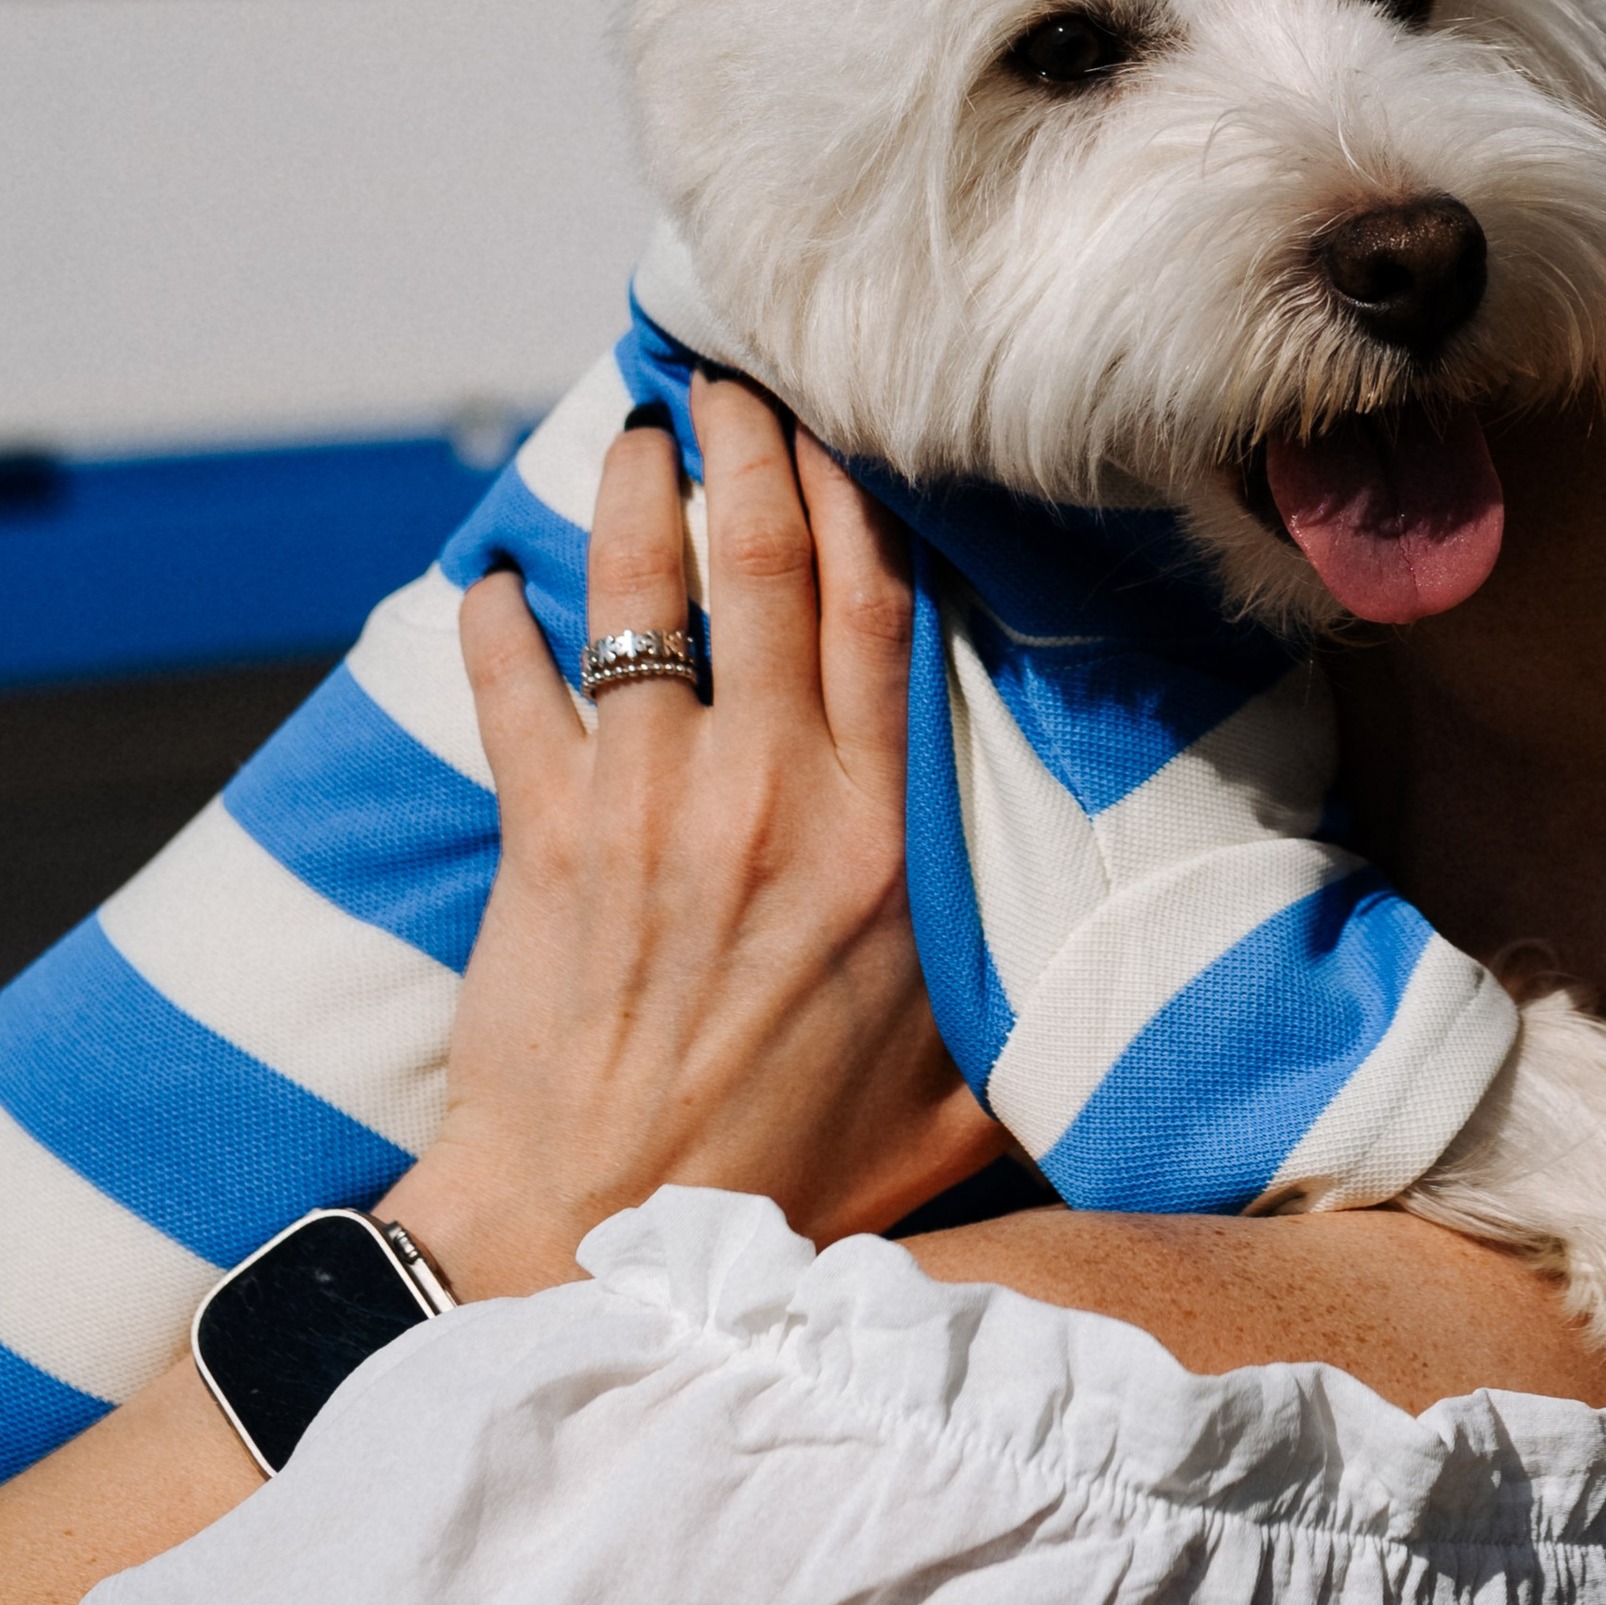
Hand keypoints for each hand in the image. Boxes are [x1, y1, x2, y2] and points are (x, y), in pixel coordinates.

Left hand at [385, 379, 1005, 1296]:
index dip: (861, 499)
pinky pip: (510, 688)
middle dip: (747, 446)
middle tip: (735, 373)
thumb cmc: (788, 1175)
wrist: (600, 1231)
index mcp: (882, 840)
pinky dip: (495, 621)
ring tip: (633, 428)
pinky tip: (491, 579)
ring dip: (630, 494)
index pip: (877, 615)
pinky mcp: (542, 835)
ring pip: (637, 593)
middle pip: (760, 565)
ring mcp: (647, 804)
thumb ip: (1009, 1007)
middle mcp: (770, 794)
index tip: (850, 424)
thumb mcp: (955, 1096)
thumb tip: (1114, 985)